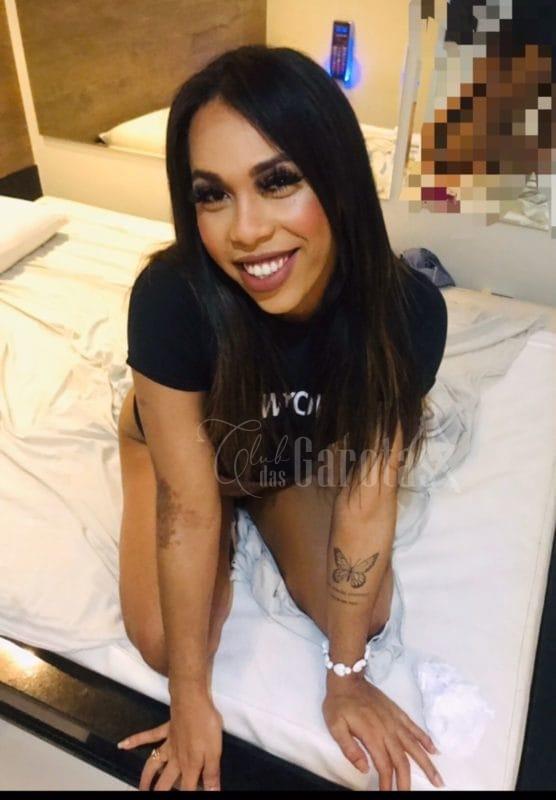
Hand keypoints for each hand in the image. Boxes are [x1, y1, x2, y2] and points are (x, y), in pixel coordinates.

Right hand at [117, 691, 223, 790]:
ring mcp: (168, 744)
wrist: (192, 701)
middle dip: (161, 791)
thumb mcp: (215, 752)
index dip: (186, 795)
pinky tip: (123, 744)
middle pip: (166, 781)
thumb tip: (213, 793)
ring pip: (154, 764)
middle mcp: (176, 758)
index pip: (186, 788)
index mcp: (189, 765)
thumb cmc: (206, 725)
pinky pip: (148, 736)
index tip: (185, 799)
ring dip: (146, 777)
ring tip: (141, 788)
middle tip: (153, 796)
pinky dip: (135, 740)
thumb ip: (212, 774)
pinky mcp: (165, 729)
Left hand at [322, 675, 443, 790]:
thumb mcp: (335, 726)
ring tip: (437, 779)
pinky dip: (425, 740)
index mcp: (372, 735)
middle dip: (407, 781)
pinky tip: (434, 751)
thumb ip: (349, 749)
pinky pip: (415, 728)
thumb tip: (364, 769)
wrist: (348, 678)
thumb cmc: (339, 703)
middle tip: (409, 794)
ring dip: (427, 764)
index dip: (387, 783)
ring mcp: (395, 721)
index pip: (384, 765)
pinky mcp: (398, 713)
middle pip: (402, 761)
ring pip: (415, 746)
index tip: (388, 793)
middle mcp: (387, 730)